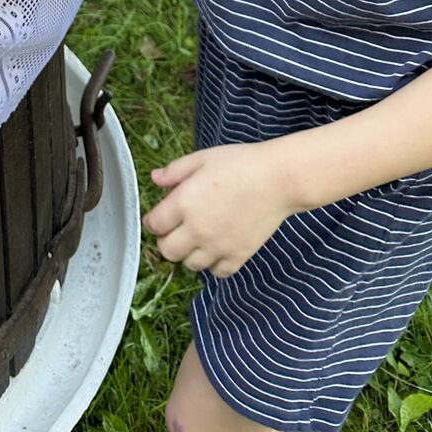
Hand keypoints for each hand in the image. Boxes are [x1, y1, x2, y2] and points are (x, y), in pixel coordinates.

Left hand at [143, 142, 295, 276]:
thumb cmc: (240, 163)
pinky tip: (217, 246)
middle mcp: (197, 230)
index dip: (153, 220)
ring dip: (189, 253)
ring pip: (190, 265)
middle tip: (176, 228)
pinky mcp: (238, 257)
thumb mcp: (202, 158)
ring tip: (198, 236)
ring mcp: (218, 247)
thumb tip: (154, 178)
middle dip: (167, 240)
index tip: (159, 216)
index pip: (153, 225)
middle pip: (167, 251)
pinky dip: (213, 264)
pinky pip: (216, 272)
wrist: (278, 179)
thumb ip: (174, 171)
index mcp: (183, 204)